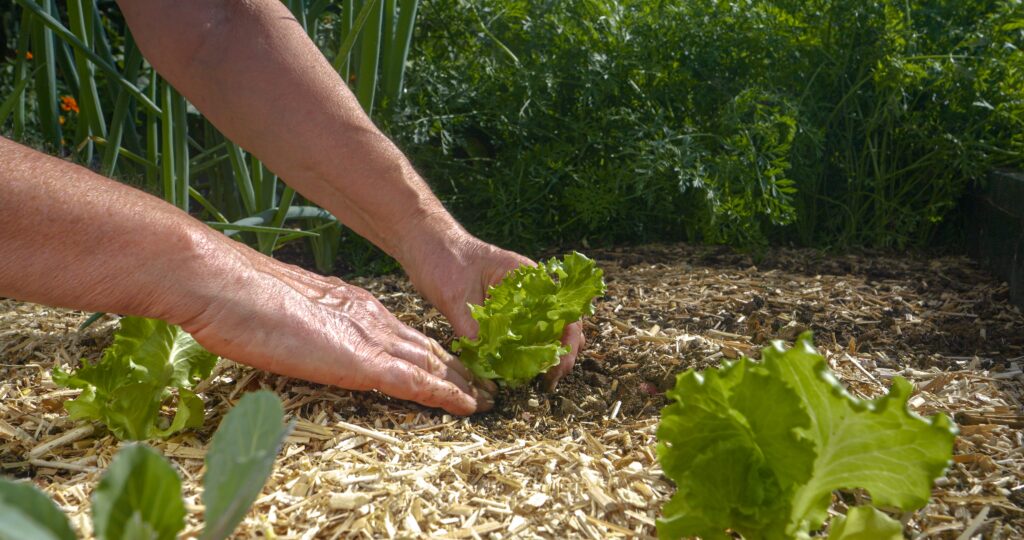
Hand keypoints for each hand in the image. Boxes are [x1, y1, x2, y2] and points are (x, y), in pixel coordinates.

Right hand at [176, 239, 494, 414]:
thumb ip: (311, 328)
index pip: (404, 338)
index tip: (454, 368)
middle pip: (425, 350)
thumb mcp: (287, 316)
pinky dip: (444, 394)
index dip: (433, 355)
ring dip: (461, 383)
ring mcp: (369, 339)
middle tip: (486, 386)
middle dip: (457, 370)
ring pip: (429, 365)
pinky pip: (413, 382)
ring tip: (489, 398)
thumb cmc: (241, 302)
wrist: (229, 286)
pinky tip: (467, 405)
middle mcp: (371, 321)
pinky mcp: (361, 360)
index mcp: (354, 309)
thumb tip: (312, 341)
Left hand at [401, 231, 583, 390]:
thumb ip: (473, 329)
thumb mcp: (457, 297)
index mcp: (527, 278)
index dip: (566, 341)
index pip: (564, 310)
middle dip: (559, 354)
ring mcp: (515, 301)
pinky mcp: (499, 311)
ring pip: (541, 331)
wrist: (424, 245)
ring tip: (538, 380)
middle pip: (559, 324)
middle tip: (548, 380)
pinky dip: (521, 352)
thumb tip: (488, 366)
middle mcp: (527, 290)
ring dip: (542, 355)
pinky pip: (518, 334)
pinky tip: (515, 370)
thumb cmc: (443, 258)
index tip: (556, 366)